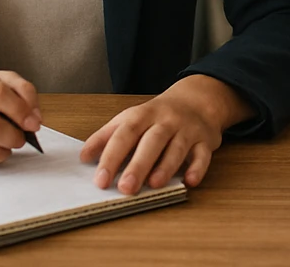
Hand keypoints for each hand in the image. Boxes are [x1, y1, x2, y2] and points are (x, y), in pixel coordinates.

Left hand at [80, 75, 251, 193]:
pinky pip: (203, 154)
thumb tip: (83, 157)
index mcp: (142, 115)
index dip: (112, 156)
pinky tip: (189, 181)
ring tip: (154, 185)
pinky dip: (198, 167)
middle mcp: (166, 121)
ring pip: (178, 147)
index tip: (100, 179)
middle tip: (125, 188)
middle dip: (138, 164)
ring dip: (167, 166)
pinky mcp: (205, 141)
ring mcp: (187, 130)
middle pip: (152, 140)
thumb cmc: (157, 116)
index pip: (125, 134)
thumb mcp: (130, 119)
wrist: (196, 100)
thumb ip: (106, 137)